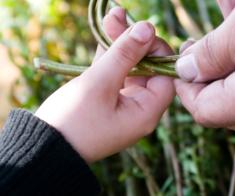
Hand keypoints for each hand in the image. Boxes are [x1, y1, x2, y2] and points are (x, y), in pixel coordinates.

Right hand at [35, 8, 174, 162]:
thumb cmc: (74, 120)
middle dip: (135, 42)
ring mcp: (123, 104)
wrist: (42, 148)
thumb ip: (124, 54)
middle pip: (147, 68)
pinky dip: (109, 56)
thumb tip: (147, 27)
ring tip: (112, 15)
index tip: (142, 32)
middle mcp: (140, 109)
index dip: (157, 51)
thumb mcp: (100, 83)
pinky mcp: (106, 101)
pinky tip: (105, 32)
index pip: (165, 75)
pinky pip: (114, 74)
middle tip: (120, 17)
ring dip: (120, 44)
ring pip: (129, 68)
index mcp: (148, 111)